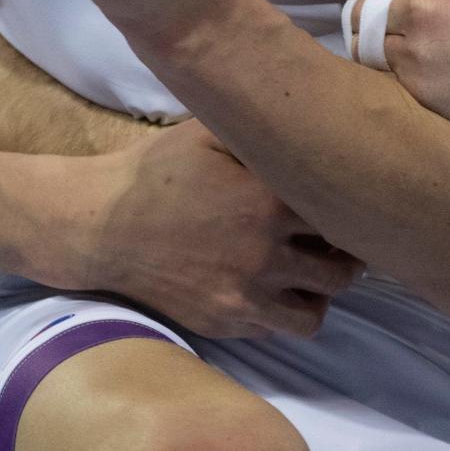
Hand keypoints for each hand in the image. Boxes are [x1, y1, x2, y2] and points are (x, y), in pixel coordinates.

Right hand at [83, 120, 363, 338]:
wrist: (103, 224)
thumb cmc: (159, 170)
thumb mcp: (209, 133)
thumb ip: (260, 130)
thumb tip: (308, 120)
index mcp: (269, 200)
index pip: (340, 215)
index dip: (346, 210)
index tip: (343, 205)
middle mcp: (266, 252)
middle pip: (340, 269)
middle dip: (343, 257)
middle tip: (333, 243)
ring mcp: (246, 294)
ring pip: (316, 310)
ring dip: (319, 292)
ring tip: (307, 272)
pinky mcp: (226, 322)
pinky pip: (278, 330)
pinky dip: (285, 313)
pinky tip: (274, 289)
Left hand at [349, 0, 449, 152]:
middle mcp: (423, 11)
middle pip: (360, 5)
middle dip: (368, 5)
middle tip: (385, 10)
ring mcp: (418, 55)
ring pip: (365, 42)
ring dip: (372, 39)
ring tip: (392, 38)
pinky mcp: (418, 91)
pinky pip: (380, 74)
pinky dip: (388, 69)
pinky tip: (412, 66)